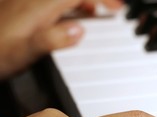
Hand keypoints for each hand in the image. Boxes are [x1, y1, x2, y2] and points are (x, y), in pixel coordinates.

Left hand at [0, 0, 122, 78]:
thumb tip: (78, 31)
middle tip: (109, 8)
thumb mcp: (23, 53)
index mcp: (39, 6)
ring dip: (81, 0)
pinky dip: (67, 5)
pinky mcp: (22, 8)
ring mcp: (27, 2)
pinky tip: (67, 18)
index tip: (117, 8)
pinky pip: (53, 2)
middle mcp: (34, 0)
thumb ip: (51, 40)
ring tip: (93, 12)